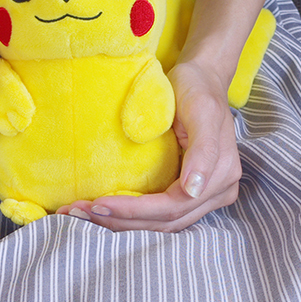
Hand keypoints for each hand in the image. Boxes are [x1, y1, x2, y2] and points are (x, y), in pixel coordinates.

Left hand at [56, 60, 240, 231]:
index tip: (98, 204)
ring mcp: (204, 195)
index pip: (172, 205)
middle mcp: (216, 192)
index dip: (134, 211)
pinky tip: (104, 211)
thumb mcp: (201, 111)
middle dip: (121, 220)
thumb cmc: (197, 89)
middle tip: (79, 213)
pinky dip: (132, 216)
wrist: (201, 78)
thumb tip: (192, 190)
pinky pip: (160, 213)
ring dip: (123, 223)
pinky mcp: (189, 192)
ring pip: (161, 223)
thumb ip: (203, 151)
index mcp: (221, 175)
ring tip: (85, 215)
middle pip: (164, 220)